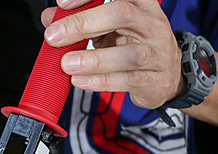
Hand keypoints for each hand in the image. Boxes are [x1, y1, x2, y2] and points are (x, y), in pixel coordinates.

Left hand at [42, 0, 182, 108]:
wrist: (167, 76)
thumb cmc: (135, 45)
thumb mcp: (109, 28)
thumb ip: (82, 21)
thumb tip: (50, 18)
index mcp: (140, 4)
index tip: (62, 3)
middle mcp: (151, 24)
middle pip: (120, 14)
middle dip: (84, 23)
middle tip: (54, 36)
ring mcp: (156, 53)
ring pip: (127, 54)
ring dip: (93, 59)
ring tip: (67, 63)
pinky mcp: (153, 80)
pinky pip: (127, 80)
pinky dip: (100, 81)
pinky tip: (80, 81)